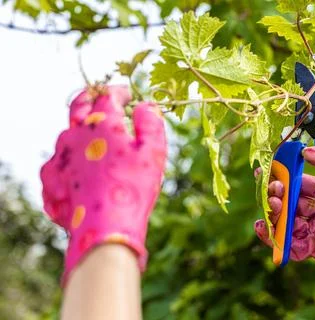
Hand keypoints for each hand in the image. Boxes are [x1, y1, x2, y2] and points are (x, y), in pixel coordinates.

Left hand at [40, 85, 166, 283]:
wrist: (106, 227)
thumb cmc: (134, 187)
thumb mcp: (153, 150)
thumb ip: (151, 122)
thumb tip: (147, 106)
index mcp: (101, 123)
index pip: (108, 95)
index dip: (120, 92)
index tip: (128, 94)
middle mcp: (74, 134)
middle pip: (79, 105)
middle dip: (92, 98)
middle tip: (101, 98)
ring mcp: (59, 156)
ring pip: (69, 135)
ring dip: (83, 132)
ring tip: (97, 142)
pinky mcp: (50, 178)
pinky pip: (61, 161)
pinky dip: (73, 159)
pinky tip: (84, 170)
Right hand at [254, 147, 314, 294]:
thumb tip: (307, 151)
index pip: (298, 183)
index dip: (283, 177)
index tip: (268, 170)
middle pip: (287, 202)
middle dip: (275, 195)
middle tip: (273, 191)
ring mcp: (312, 230)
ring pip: (284, 221)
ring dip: (272, 212)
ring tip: (272, 206)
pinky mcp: (310, 248)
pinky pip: (287, 244)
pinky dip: (272, 237)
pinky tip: (263, 227)